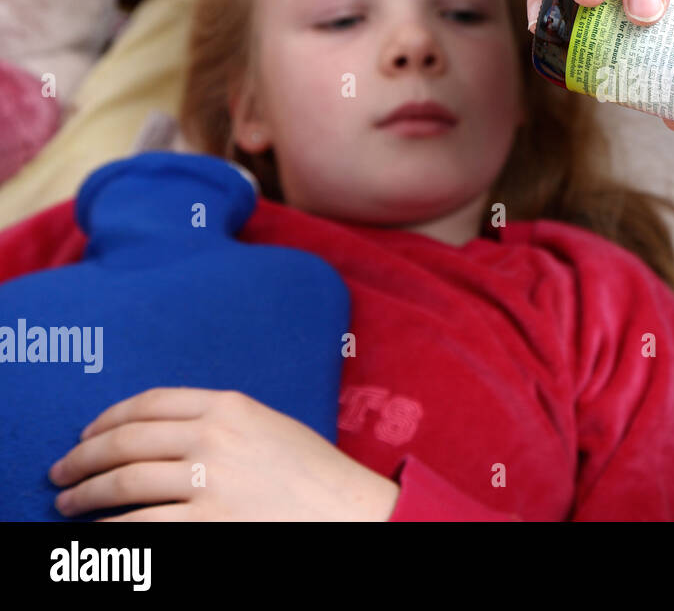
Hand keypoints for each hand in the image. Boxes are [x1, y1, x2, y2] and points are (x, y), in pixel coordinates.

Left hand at [48, 387, 399, 520]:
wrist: (350, 512)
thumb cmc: (315, 475)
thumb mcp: (269, 427)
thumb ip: (222, 422)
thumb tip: (160, 437)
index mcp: (230, 406)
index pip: (149, 403)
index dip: (107, 419)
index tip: (87, 434)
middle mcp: (214, 438)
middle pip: (125, 441)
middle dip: (81, 458)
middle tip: (60, 473)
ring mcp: (209, 482)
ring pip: (122, 484)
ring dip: (84, 496)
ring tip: (67, 505)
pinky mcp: (208, 524)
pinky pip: (139, 526)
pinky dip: (109, 530)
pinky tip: (98, 533)